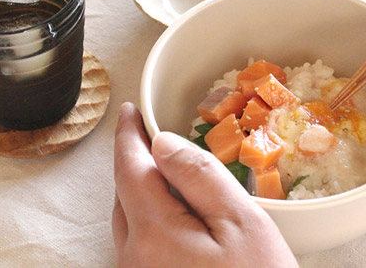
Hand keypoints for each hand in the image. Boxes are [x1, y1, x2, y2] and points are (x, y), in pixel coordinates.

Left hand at [112, 102, 296, 267]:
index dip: (127, 136)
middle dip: (135, 163)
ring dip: (143, 192)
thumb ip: (199, 177)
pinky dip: (152, 220)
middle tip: (151, 136)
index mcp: (154, 235)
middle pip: (124, 197)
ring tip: (169, 173)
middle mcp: (134, 260)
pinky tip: (179, 218)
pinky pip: (140, 246)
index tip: (129, 112)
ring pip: (130, 223)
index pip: (129, 170)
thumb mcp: (241, 223)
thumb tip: (161, 143)